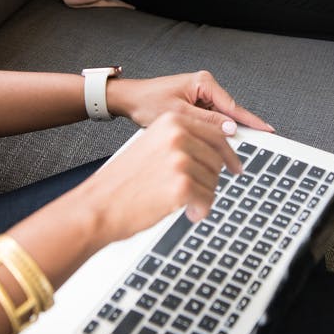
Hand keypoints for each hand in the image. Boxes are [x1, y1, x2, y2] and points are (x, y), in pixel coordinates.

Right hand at [82, 112, 241, 243]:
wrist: (98, 206)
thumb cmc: (121, 182)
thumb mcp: (151, 146)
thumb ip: (181, 142)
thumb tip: (213, 151)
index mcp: (171, 121)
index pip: (215, 133)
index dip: (228, 153)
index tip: (236, 164)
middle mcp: (178, 136)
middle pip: (217, 158)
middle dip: (211, 179)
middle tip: (199, 191)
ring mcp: (180, 159)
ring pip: (214, 180)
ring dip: (203, 195)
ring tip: (184, 202)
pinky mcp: (182, 185)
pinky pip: (208, 199)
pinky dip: (201, 210)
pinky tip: (188, 212)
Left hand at [107, 70, 273, 133]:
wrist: (128, 100)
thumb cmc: (147, 102)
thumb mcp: (177, 115)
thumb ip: (205, 122)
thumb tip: (230, 129)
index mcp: (203, 83)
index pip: (232, 105)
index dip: (250, 120)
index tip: (266, 129)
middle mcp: (204, 87)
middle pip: (228, 113)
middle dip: (235, 132)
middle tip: (247, 149)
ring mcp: (200, 96)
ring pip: (219, 119)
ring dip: (220, 134)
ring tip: (225, 152)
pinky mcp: (195, 105)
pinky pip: (210, 120)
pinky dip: (211, 133)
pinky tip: (211, 144)